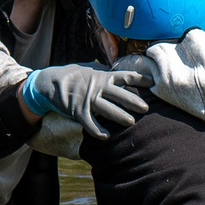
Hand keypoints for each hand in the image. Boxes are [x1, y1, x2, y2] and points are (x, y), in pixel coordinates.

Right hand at [19, 64, 147, 138]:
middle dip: (134, 101)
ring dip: (120, 116)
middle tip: (146, 108)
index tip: (153, 83)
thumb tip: (122, 72)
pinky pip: (89, 123)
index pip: (126, 76)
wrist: (51, 82)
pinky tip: (106, 135)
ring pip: (107, 109)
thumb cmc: (75, 75)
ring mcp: (88, 99)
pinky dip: (97, 130)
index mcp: (104, 76)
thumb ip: (107, 72)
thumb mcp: (92, 69)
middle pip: (120, 94)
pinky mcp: (78, 111)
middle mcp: (98, 87)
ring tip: (131, 122)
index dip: (141, 79)